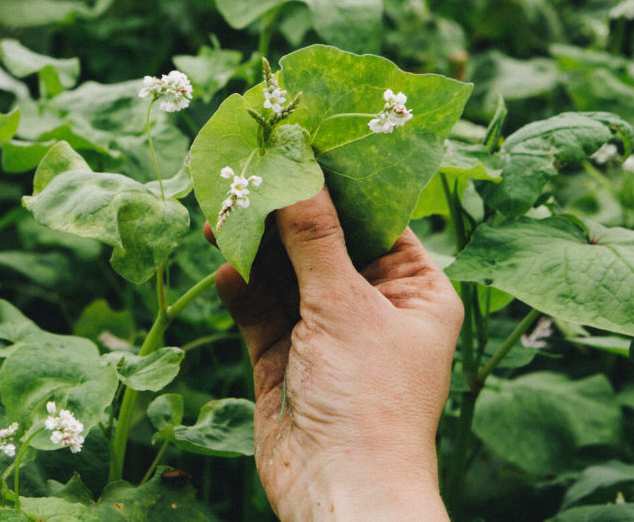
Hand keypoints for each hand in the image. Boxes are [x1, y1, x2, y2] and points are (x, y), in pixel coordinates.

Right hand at [206, 187, 462, 520]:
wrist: (339, 492)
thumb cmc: (369, 399)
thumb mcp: (344, 306)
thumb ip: (314, 238)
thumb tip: (296, 172)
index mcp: (413, 290)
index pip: (374, 221)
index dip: (337, 186)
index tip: (299, 147)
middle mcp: (370, 306)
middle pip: (322, 243)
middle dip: (283, 216)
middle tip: (245, 178)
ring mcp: (325, 332)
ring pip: (284, 275)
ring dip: (254, 249)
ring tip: (221, 215)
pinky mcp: (285, 357)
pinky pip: (259, 310)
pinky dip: (241, 289)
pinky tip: (223, 269)